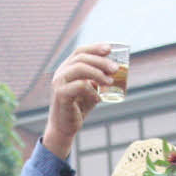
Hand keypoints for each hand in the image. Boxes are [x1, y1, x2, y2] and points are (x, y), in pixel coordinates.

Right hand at [42, 44, 116, 159]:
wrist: (64, 127)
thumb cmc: (78, 107)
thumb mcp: (91, 90)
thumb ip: (99, 80)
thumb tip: (116, 71)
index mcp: (67, 68)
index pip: (80, 51)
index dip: (95, 48)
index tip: (110, 49)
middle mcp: (61, 73)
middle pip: (82, 58)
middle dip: (101, 61)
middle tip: (115, 69)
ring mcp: (59, 83)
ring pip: (79, 68)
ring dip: (98, 73)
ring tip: (110, 82)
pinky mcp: (61, 95)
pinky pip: (79, 86)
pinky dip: (92, 90)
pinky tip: (99, 98)